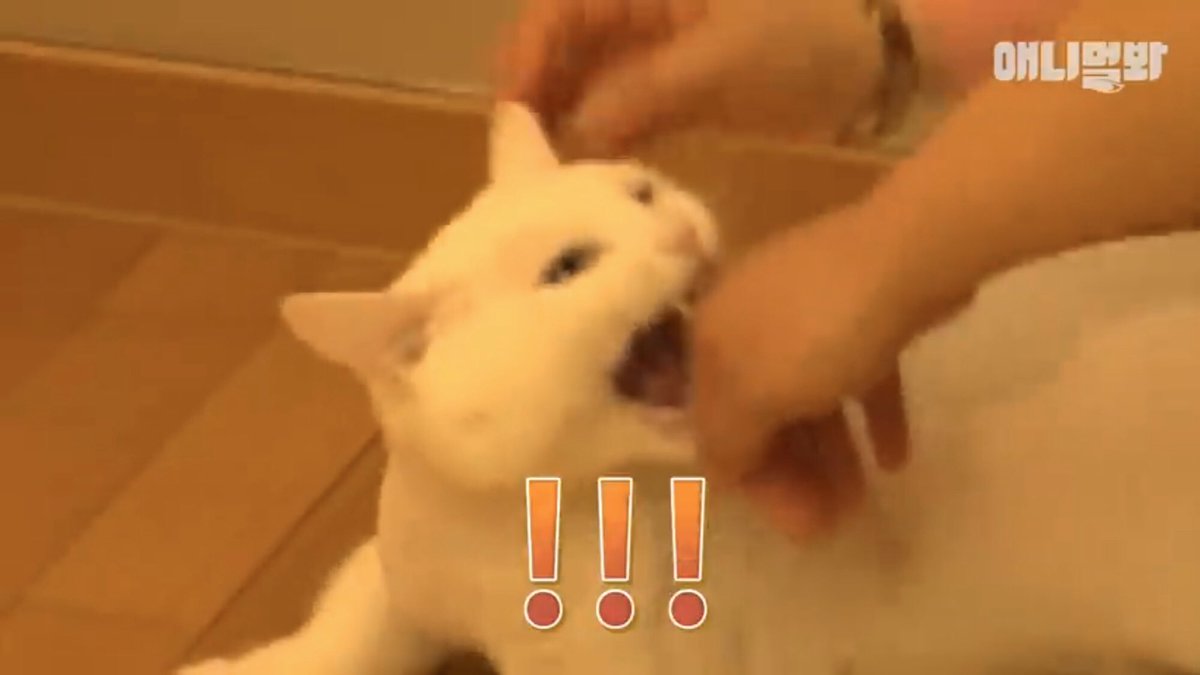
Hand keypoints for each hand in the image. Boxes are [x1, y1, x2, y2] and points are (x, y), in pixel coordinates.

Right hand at [496, 0, 883, 154]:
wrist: (879, 62)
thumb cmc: (804, 37)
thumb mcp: (719, 60)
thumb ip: (639, 93)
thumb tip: (570, 135)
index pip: (559, 9)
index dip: (527, 56)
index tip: (513, 115)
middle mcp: (637, 14)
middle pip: (562, 51)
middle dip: (537, 99)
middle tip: (520, 162)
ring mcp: (655, 57)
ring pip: (586, 89)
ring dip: (565, 129)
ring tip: (546, 180)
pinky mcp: (675, 96)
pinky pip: (620, 118)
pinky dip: (603, 146)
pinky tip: (589, 179)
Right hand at [689, 204, 945, 538]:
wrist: (908, 251)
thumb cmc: (819, 330)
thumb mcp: (757, 393)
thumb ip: (729, 440)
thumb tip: (719, 472)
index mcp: (714, 338)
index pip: (716, 425)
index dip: (752, 481)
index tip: (798, 525)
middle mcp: (751, 321)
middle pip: (764, 414)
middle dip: (793, 473)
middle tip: (832, 520)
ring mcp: (810, 311)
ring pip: (811, 398)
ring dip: (831, 454)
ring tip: (863, 499)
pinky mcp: (865, 311)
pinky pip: (859, 376)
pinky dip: (871, 418)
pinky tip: (895, 458)